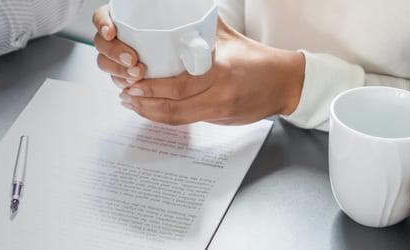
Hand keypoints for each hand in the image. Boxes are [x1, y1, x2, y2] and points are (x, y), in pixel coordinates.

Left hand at [92, 5, 305, 125]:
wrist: (284, 83)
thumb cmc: (256, 58)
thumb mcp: (227, 37)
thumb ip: (200, 25)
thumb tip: (174, 11)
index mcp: (220, 72)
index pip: (180, 85)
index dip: (152, 88)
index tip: (133, 82)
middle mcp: (219, 95)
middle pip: (174, 107)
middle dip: (145, 102)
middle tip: (126, 93)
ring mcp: (220, 111)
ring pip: (178, 119)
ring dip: (150, 113)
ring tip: (132, 103)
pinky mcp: (220, 120)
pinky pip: (187, 121)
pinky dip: (165, 117)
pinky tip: (151, 109)